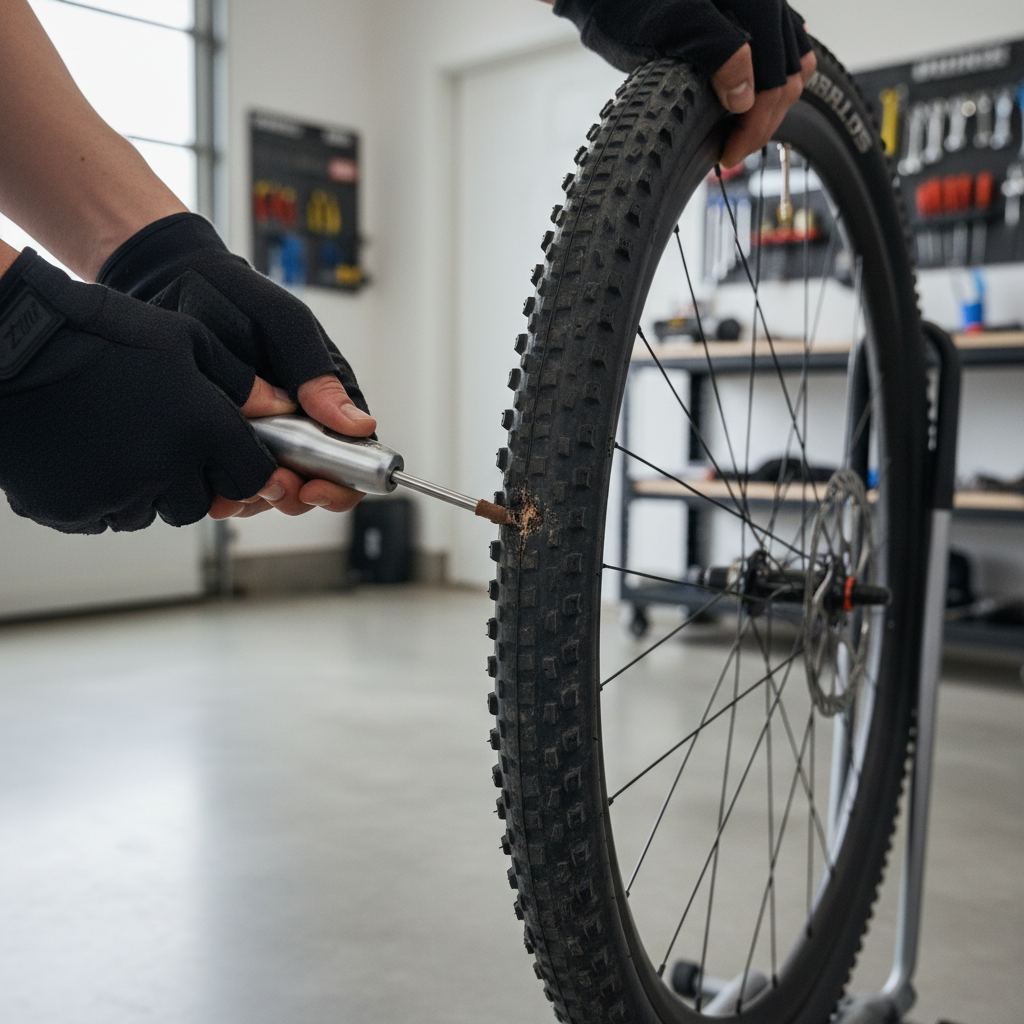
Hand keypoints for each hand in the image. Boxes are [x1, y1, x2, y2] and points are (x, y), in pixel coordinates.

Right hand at [0, 249, 275, 532]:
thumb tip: (279, 406)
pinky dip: (101, 497)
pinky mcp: (71, 510)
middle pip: (201, 503)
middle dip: (192, 480)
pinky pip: (102, 518)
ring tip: (121, 441)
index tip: (230, 457)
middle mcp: (164, 470)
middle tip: (163, 442)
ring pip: (150, 513)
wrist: (13, 343)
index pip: (251, 478)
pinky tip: (89, 455)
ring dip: (146, 490)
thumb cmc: (103, 333)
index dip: (245, 469)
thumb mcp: (187, 340)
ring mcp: (115, 494)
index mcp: (200, 430)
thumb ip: (240, 381)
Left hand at [96, 212, 376, 518]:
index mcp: (326, 396)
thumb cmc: (233, 297)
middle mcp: (300, 422)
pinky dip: (225, 491)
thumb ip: (318, 374)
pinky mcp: (226, 443)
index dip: (342, 483)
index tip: (314, 485)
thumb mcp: (285, 327)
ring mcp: (263, 436)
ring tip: (236, 485)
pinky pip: (235, 483)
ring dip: (258, 496)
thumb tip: (359, 424)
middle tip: (270, 487)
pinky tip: (213, 484)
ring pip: (275, 490)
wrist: (171, 288)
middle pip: (316, 484)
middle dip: (295, 495)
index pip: (356, 456)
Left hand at [550, 0, 815, 167]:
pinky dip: (773, 79)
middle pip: (787, 77)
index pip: (775, 81)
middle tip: (732, 152)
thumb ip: (717, 51)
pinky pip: (783, 49)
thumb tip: (746, 97)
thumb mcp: (672, 25)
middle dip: (762, 123)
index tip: (728, 155)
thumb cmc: (631, 2)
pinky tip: (753, 96)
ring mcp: (760, 9)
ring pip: (791, 65)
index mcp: (754, 6)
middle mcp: (765, 4)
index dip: (754, 127)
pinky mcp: (748, 16)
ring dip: (771, 105)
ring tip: (741, 131)